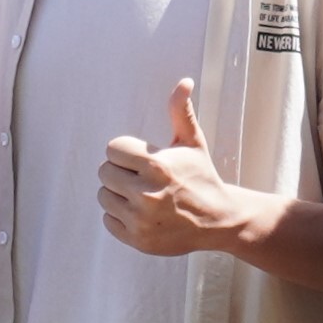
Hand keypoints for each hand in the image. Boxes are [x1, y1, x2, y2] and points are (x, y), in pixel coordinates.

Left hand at [96, 81, 258, 256]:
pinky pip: (108, 220)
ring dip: (118, 194)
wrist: (219, 220)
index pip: (112, 149)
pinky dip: (120, 217)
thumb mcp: (193, 142)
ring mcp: (141, 219)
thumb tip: (184, 82)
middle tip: (142, 178)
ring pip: (103, 196)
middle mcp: (146, 194)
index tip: (142, 159)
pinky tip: (142, 213)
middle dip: (122, 172)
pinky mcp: (138, 240)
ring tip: (142, 195)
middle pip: (104, 172)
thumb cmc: (201, 177)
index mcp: (156, 165)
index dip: (126, 152)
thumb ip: (181, 112)